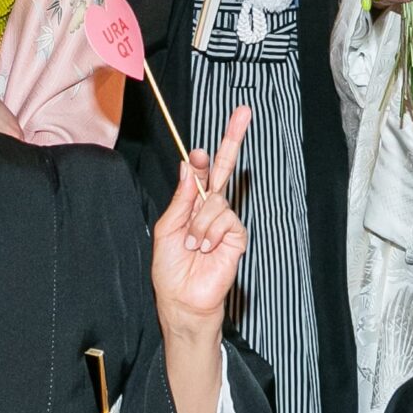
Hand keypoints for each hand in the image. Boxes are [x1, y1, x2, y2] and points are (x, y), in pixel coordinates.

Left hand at [154, 105, 250, 332]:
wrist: (182, 300)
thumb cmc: (171, 268)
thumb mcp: (168, 227)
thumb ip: (181, 197)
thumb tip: (189, 164)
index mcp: (192, 204)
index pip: (203, 172)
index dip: (202, 156)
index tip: (197, 147)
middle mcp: (211, 208)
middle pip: (225, 167)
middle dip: (233, 138)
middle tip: (244, 112)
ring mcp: (225, 221)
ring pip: (216, 200)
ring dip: (199, 224)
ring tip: (193, 246)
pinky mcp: (236, 236)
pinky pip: (226, 220)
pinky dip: (209, 234)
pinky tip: (205, 249)